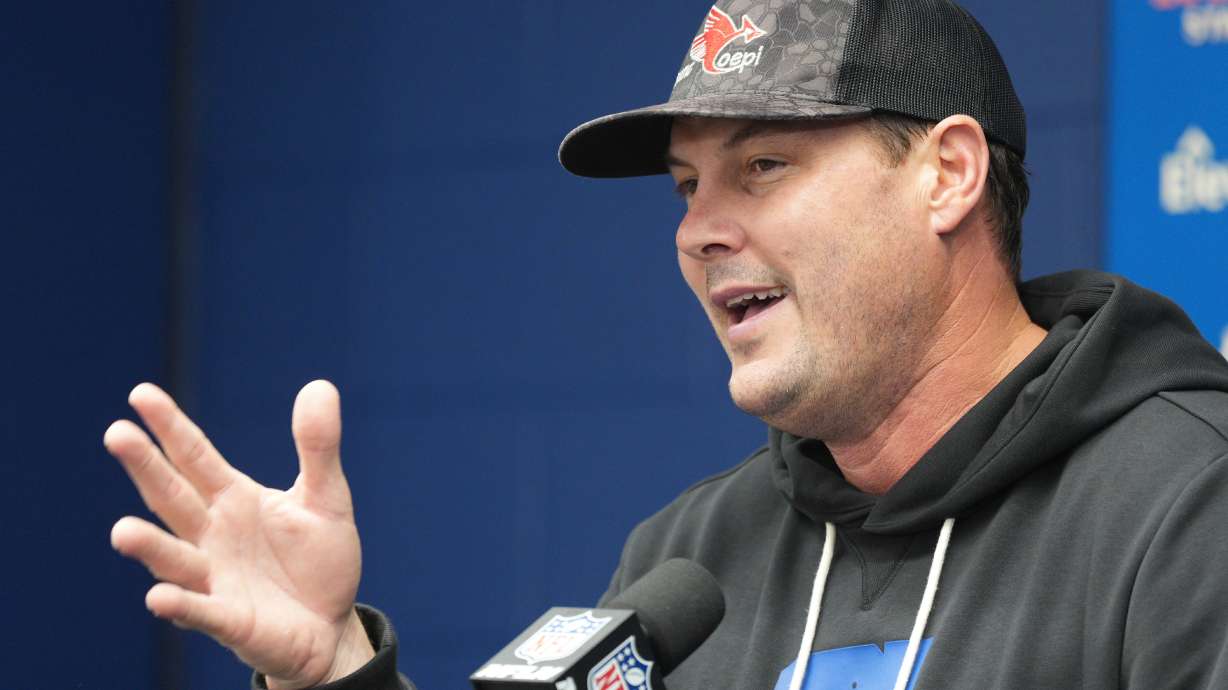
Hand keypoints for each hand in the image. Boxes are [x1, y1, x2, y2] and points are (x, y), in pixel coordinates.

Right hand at [106, 380, 374, 688]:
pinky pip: (202, 612)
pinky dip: (182, 604)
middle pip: (172, 497)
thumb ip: (318, 447)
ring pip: (175, 559)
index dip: (170, 427)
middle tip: (117, 434)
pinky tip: (159, 598)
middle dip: (146, 469)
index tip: (141, 393)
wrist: (330, 627)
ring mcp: (215, 578)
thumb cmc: (319, 560)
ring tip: (121, 532)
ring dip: (149, 546)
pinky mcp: (230, 621)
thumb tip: (319, 385)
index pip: (195, 456)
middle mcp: (212, 535)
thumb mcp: (327, 497)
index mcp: (233, 499)